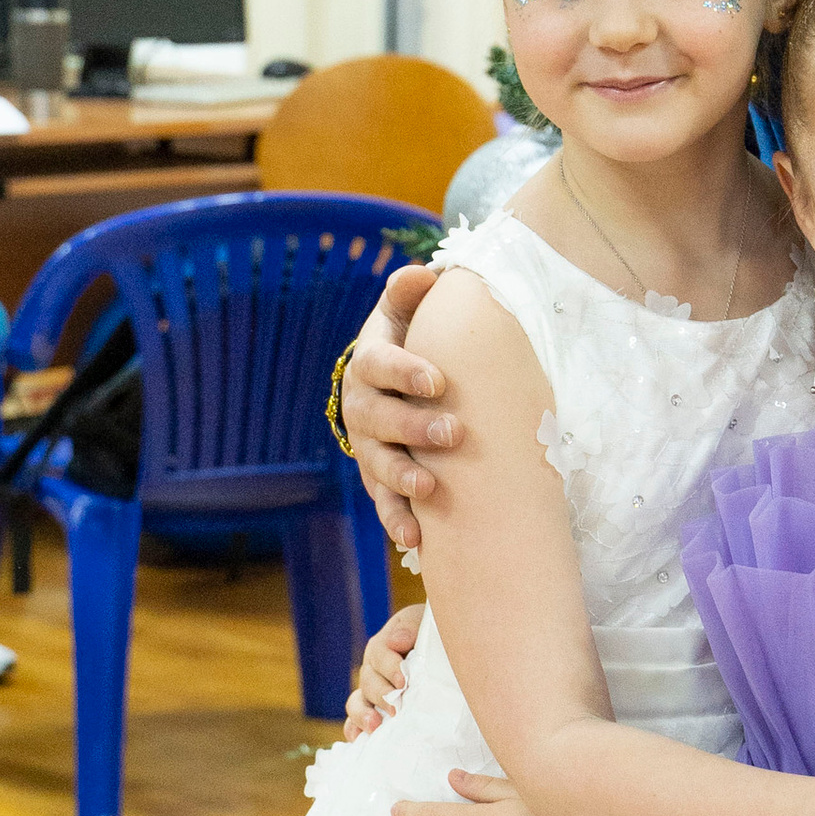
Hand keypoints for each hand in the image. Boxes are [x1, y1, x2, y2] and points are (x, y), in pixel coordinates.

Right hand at [340, 264, 454, 554]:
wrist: (389, 383)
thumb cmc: (410, 341)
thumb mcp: (405, 314)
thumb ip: (410, 295)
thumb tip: (417, 275)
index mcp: (369, 365)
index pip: (379, 364)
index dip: (404, 372)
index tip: (438, 380)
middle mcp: (361, 407)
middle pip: (379, 420)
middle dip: (413, 428)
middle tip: (453, 433)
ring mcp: (368, 446)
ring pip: (377, 464)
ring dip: (401, 478)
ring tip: (429, 491)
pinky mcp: (378, 478)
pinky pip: (383, 501)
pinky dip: (397, 520)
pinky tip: (417, 540)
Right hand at [344, 600, 424, 737]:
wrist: (444, 653)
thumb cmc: (433, 637)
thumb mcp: (423, 622)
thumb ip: (410, 627)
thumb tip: (395, 642)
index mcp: (384, 646)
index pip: (379, 652)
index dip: (389, 667)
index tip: (403, 680)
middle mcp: (373, 670)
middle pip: (368, 681)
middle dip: (381, 694)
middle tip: (396, 706)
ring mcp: (372, 693)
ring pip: (357, 702)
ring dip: (363, 714)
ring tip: (375, 725)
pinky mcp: (375, 712)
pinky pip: (356, 722)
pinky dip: (354, 729)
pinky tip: (359, 739)